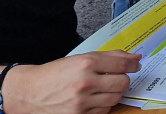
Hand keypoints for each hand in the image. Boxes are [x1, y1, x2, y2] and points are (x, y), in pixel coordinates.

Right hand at [2, 51, 140, 113]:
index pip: (122, 64)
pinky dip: (103, 106)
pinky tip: (93, 100)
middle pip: (123, 83)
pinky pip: (104, 112)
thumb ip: (109, 56)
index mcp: (86, 63)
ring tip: (103, 89)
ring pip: (115, 98)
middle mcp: (85, 82)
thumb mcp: (80, 58)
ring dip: (113, 93)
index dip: (133, 65)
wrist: (29, 92)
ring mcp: (82, 101)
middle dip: (123, 80)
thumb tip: (135, 57)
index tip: (135, 65)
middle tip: (116, 78)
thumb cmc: (55, 73)